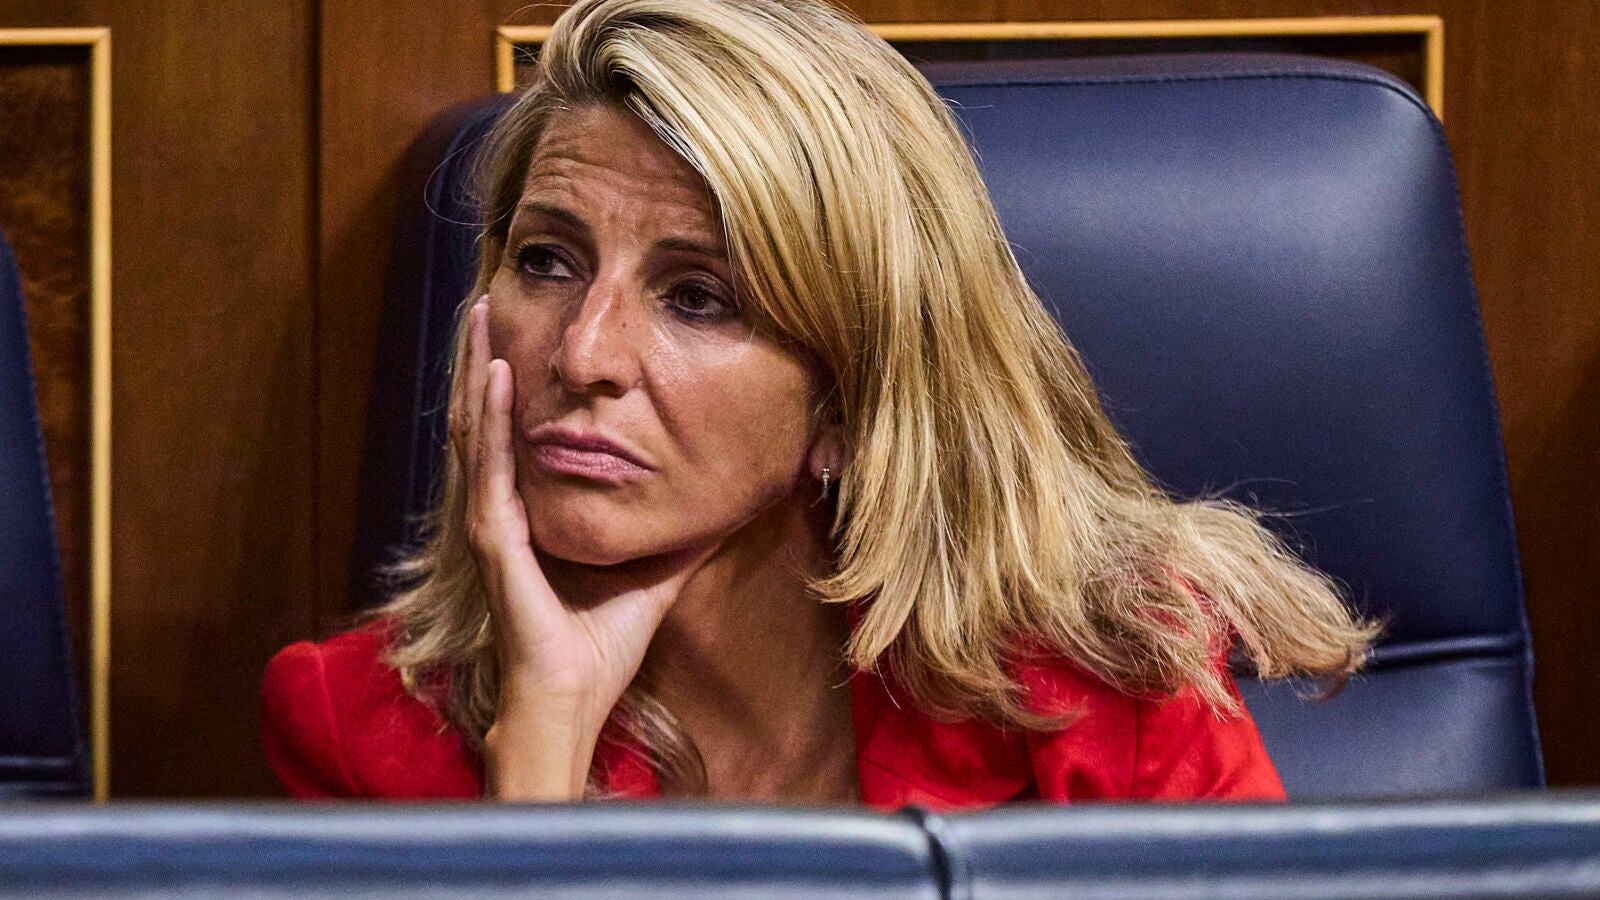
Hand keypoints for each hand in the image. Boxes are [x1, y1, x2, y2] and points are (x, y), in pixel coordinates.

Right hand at [450, 300, 687, 799]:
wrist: (572, 698)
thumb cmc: (602, 645)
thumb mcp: (655, 572)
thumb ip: (680, 536)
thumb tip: (725, 503)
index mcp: (528, 513)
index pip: (513, 430)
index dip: (511, 378)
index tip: (520, 325)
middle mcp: (499, 509)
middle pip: (483, 415)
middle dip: (482, 353)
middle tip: (486, 293)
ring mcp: (490, 523)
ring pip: (475, 427)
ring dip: (476, 365)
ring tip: (480, 310)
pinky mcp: (495, 541)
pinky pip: (490, 468)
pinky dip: (492, 418)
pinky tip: (496, 373)